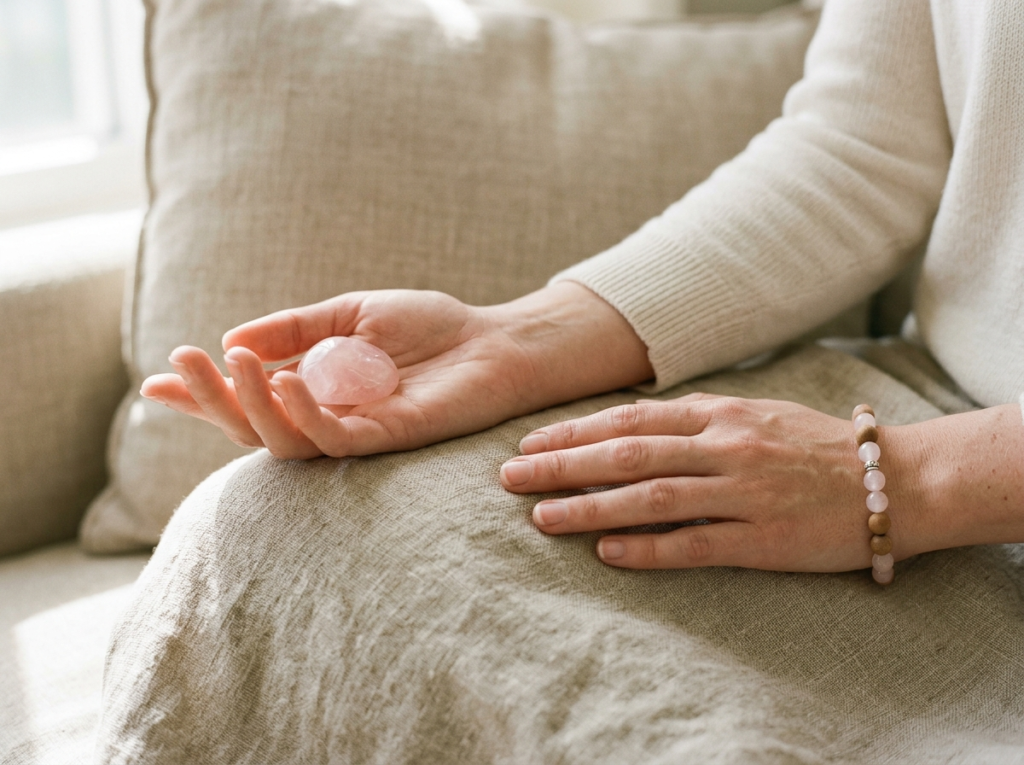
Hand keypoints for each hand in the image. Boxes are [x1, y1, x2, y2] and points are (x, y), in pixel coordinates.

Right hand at [141, 283, 652, 458]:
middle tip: (182, 362)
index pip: (247, 401)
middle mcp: (327, 418)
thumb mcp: (351, 313)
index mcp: (315, 390)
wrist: (494, 341)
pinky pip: (333, 437)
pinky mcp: (387, 439)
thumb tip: (232, 338)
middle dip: (211, 400)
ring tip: (229, 362)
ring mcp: (355, 433)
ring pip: (283, 440)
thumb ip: (295, 328)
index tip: (155, 382)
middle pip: (253, 428)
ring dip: (249, 405)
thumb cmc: (431, 328)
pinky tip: (285, 381)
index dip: (200, 396)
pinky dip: (302, 413)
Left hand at [500, 393, 911, 571]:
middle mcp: (724, 447)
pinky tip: (606, 553)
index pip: (629, 419)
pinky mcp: (763, 540)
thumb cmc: (816, 446)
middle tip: (510, 477)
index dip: (573, 431)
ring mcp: (743, 493)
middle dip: (562, 465)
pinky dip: (647, 549)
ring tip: (542, 517)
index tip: (528, 442)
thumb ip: (696, 419)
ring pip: (650, 499)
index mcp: (719, 413)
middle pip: (627, 455)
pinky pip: (695, 544)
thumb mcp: (754, 414)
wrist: (894, 481)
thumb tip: (631, 424)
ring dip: (589, 507)